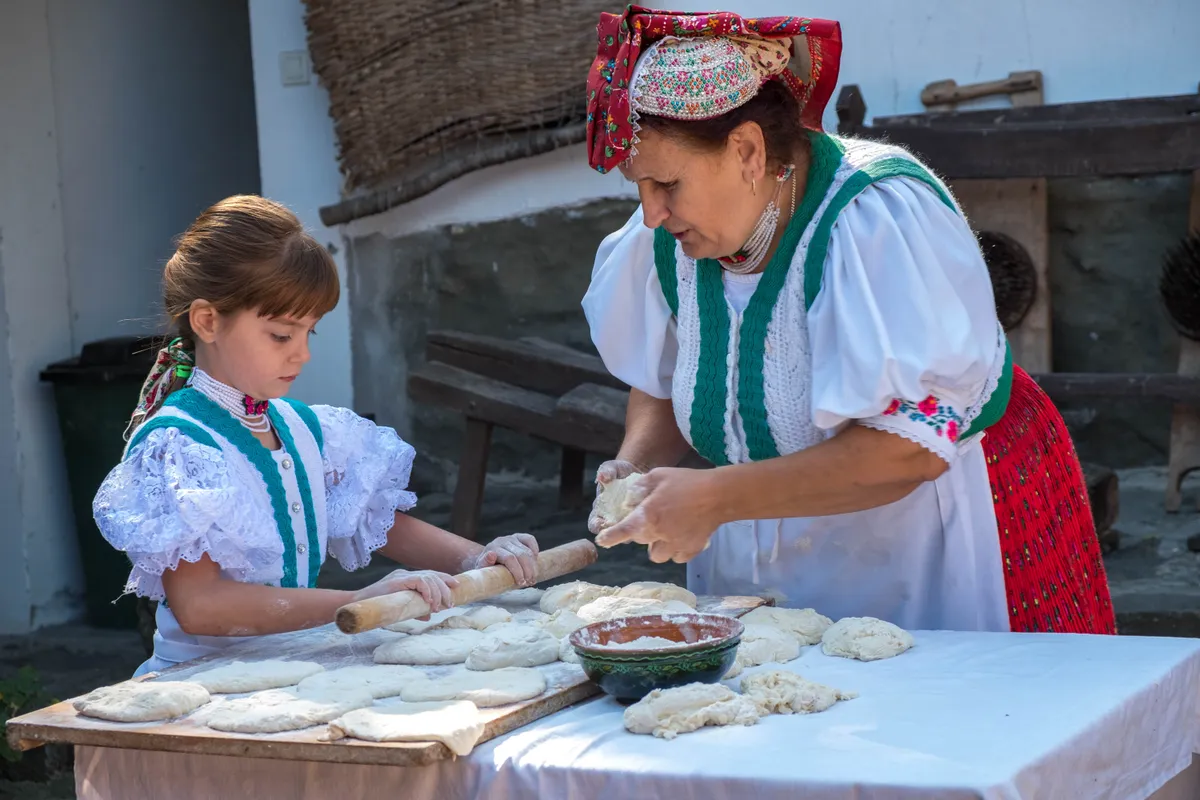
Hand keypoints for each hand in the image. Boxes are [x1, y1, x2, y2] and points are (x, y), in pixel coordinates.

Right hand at [352, 569, 458, 611]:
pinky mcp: (397, 580)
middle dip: (445, 589)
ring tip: (440, 607)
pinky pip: (418, 581)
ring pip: (428, 577)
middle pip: (433, 575)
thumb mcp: (401, 609)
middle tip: (450, 604)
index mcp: (408, 579)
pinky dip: (427, 591)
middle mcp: (406, 574)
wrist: (356, 606)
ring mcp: (401, 576)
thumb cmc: (377, 608)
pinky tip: (429, 602)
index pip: (431, 575)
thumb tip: (429, 616)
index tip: (457, 586)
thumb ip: (415, 611)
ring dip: (437, 593)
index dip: (445, 578)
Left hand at [462, 533, 539, 586]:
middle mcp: (502, 541)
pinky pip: (530, 539)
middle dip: (528, 570)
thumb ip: (485, 563)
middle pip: (521, 555)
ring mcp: (510, 538)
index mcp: (492, 548)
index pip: (509, 558)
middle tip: (530, 582)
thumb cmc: (485, 569)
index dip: (518, 571)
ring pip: (527, 550)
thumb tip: (491, 555)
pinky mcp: (518, 536)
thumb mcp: (482, 570)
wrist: (486, 561)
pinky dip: (535, 550)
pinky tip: (535, 562)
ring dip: (533, 566)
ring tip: (533, 578)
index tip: (521, 583)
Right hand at [587, 459, 646, 533]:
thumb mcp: (611, 468)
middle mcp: (612, 518)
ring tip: (636, 524)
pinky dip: (645, 525)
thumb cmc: (619, 471)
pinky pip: (642, 527)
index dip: (596, 524)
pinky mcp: (641, 520)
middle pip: (610, 533)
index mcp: (601, 509)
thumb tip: (602, 477)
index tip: (600, 522)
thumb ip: (606, 471)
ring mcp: (627, 520)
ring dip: (631, 531)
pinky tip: (650, 519)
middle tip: (620, 528)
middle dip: (613, 533)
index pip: (594, 523)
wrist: (637, 470)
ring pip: (627, 533)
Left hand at [593, 467, 722, 562]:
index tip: (602, 540)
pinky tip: (681, 536)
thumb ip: (640, 487)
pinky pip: (677, 557)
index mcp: (649, 515)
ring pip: (657, 555)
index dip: (611, 537)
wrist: (719, 494)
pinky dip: (675, 550)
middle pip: (640, 542)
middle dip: (641, 533)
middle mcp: (660, 533)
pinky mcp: (691, 550)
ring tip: (666, 532)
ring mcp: (676, 544)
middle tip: (652, 519)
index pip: (624, 531)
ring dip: (657, 546)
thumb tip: (629, 499)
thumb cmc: (688, 482)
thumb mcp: (659, 475)